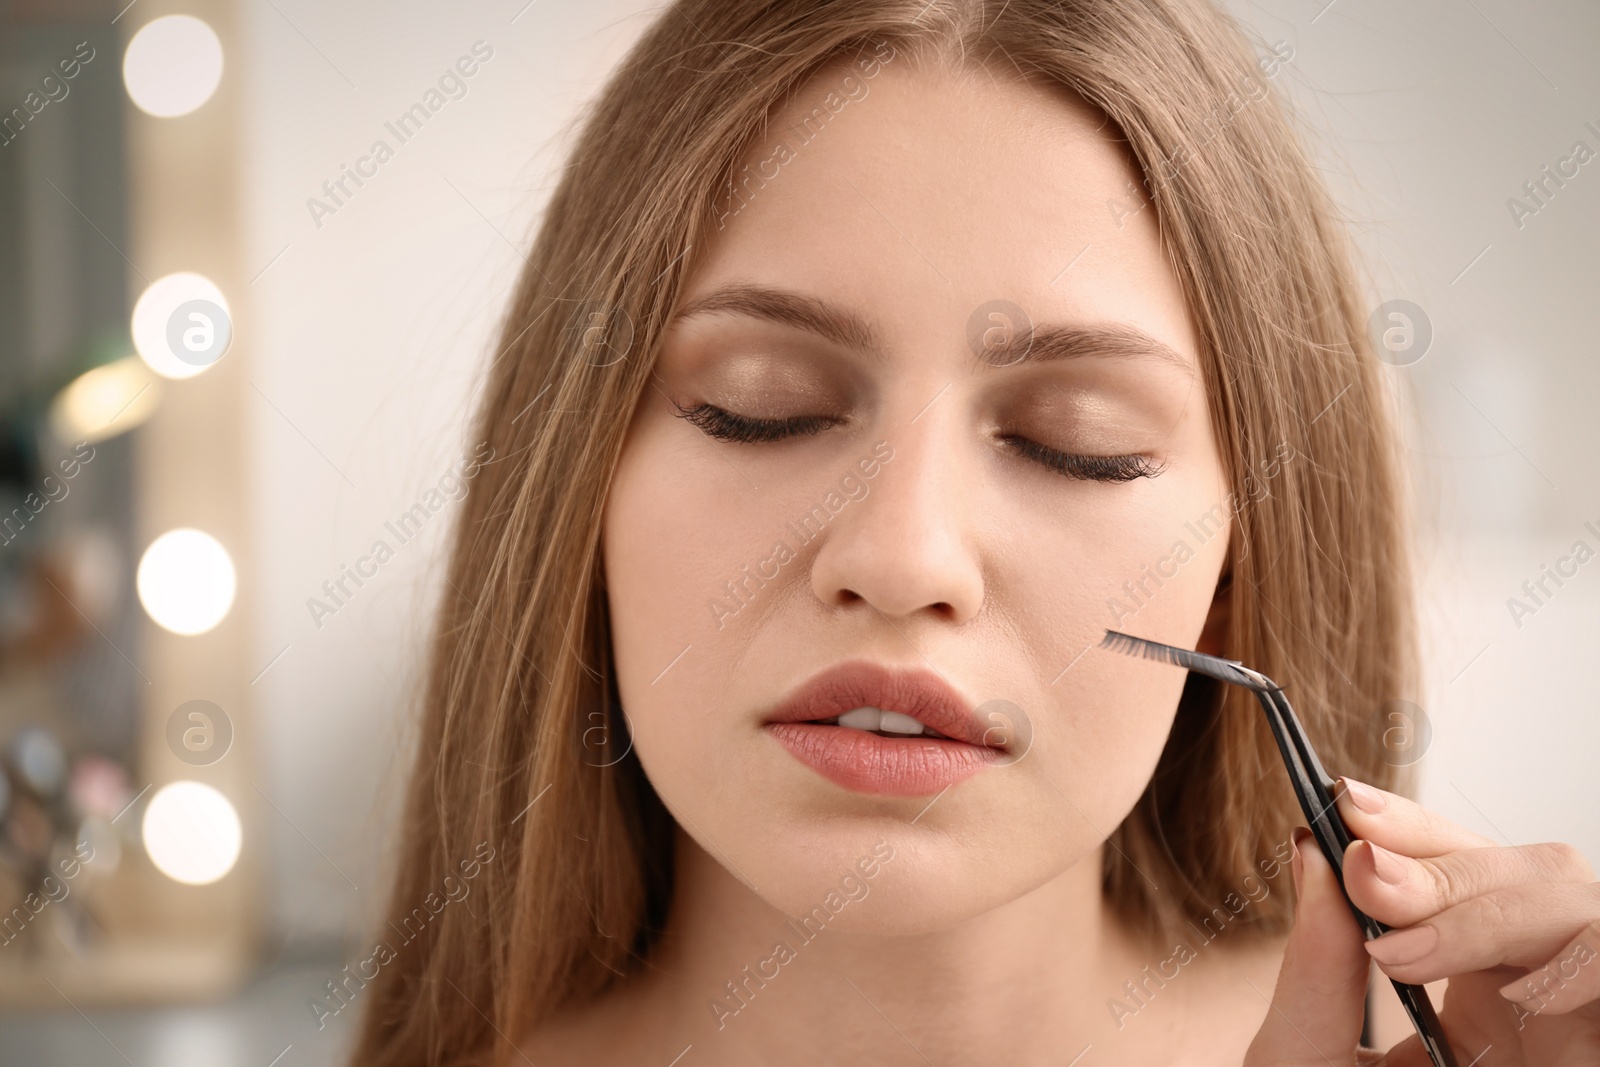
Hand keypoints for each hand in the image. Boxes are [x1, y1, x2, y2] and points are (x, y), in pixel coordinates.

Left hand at [1243, 779, 1599, 1065]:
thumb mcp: (1305, 1060)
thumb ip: (1315, 968)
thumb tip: (1309, 851)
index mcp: (1462, 977)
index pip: (1457, 873)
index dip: (1414, 830)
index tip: (1343, 805)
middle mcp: (1529, 992)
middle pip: (1532, 878)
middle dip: (1449, 866)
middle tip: (1364, 875)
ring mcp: (1574, 1023)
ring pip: (1582, 914)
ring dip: (1498, 912)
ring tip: (1404, 948)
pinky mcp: (1595, 1041)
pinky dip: (1580, 964)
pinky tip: (1528, 986)